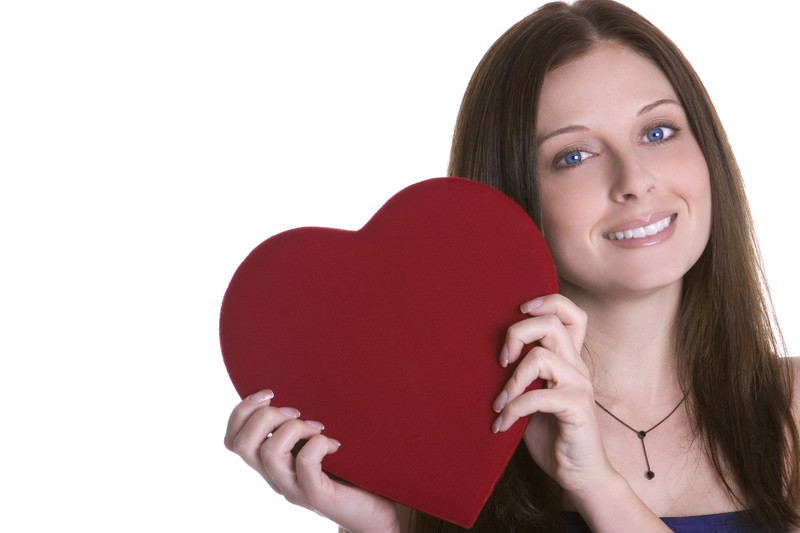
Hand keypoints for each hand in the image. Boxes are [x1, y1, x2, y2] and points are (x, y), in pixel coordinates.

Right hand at [224, 390, 399, 532]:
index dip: (242, 410)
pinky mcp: (316, 497)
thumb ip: (302, 424)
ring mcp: (293, 489)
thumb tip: (299, 383)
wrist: (377, 510)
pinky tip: (334, 445)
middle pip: (241, 444)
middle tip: (296, 413)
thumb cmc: (351, 470)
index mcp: (272, 462)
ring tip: (318, 428)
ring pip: (268, 453)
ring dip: (293, 429)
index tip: (269, 393)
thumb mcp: (318, 441)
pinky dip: (318, 445)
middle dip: (265, 416)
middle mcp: (276, 477)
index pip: (232, 439)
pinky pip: (305, 465)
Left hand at [490, 294, 612, 493]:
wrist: (579, 474)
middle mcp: (577, 366)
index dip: (547, 302)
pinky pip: (538, 397)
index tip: (520, 311)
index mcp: (568, 359)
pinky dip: (514, 408)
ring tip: (499, 402)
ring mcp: (579, 386)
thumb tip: (486, 358)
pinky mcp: (577, 408)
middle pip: (552, 324)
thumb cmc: (552, 434)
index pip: (571, 314)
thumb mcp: (532, 397)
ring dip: (511, 380)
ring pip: (542, 357)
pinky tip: (502, 424)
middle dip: (518, 333)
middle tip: (501, 360)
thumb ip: (521, 376)